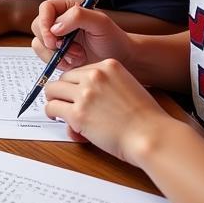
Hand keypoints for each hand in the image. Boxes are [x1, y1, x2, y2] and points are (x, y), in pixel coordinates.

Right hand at [31, 0, 132, 69]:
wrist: (121, 60)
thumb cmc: (113, 39)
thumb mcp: (100, 23)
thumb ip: (77, 17)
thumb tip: (54, 28)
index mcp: (69, 8)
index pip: (46, 9)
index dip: (44, 22)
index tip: (53, 38)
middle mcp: (60, 22)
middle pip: (38, 27)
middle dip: (51, 42)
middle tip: (66, 50)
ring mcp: (58, 39)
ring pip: (39, 44)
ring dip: (56, 54)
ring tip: (77, 57)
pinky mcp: (57, 54)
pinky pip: (45, 58)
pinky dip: (58, 63)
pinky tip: (74, 63)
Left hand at [44, 59, 169, 164]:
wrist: (151, 136)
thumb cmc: (146, 118)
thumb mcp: (129, 87)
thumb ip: (106, 86)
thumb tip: (84, 95)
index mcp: (109, 65)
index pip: (79, 70)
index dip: (75, 84)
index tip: (74, 93)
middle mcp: (94, 76)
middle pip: (63, 78)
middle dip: (62, 91)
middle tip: (63, 101)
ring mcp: (84, 94)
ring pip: (52, 90)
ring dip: (54, 100)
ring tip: (57, 110)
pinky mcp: (77, 113)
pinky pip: (52, 108)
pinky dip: (52, 113)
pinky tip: (58, 119)